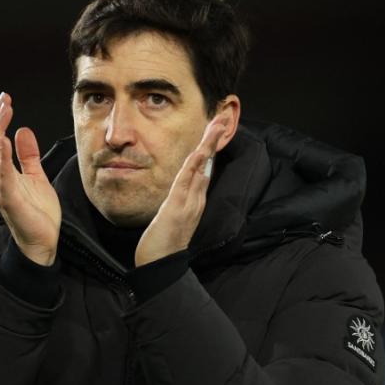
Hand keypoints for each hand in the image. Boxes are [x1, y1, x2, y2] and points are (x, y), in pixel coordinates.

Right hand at [0, 92, 60, 265]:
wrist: (42, 241)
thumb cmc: (37, 212)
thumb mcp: (35, 175)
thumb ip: (28, 155)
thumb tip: (22, 130)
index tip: (3, 99)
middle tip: (2, 99)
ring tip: (3, 110)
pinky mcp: (9, 199)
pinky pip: (2, 174)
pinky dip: (1, 156)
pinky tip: (4, 139)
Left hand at [134, 116, 228, 266]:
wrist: (161, 267)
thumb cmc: (162, 245)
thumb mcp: (172, 217)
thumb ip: (181, 201)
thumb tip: (190, 185)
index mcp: (193, 199)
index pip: (203, 166)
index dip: (209, 146)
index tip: (216, 127)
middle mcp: (195, 198)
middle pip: (206, 162)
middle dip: (214, 139)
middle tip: (224, 117)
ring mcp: (188, 203)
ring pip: (200, 168)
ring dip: (208, 146)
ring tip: (217, 125)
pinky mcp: (177, 209)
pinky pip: (186, 184)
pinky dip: (193, 167)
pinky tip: (199, 153)